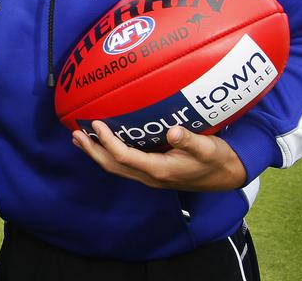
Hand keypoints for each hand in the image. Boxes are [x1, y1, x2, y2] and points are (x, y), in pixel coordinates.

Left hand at [72, 122, 246, 191]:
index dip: (107, 141)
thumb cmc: (217, 160)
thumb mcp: (208, 148)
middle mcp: (150, 176)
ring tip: (79, 138)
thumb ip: (189, 140)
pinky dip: (108, 154)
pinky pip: (123, 164)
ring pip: (115, 167)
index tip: (95, 124)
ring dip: (96, 153)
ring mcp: (149, 176)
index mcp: (160, 170)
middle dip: (92, 150)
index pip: (125, 157)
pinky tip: (103, 143)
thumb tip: (172, 131)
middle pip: (112, 165)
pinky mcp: (152, 172)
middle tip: (75, 133)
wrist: (226, 176)